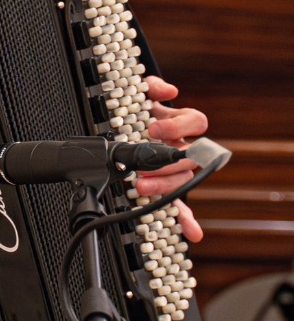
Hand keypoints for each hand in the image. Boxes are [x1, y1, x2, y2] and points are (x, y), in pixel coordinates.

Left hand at [134, 76, 207, 241]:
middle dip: (165, 164)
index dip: (177, 125)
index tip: (154, 128)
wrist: (123, 126)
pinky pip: (182, 207)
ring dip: (165, 187)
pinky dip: (187, 220)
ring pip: (183, 181)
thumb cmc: (137, 111)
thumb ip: (153, 87)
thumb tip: (168, 90)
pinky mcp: (166, 187)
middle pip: (189, 158)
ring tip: (140, 187)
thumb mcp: (141, 95)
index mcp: (180, 124)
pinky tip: (192, 232)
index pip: (196, 122)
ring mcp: (175, 169)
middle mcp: (182, 147)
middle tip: (142, 166)